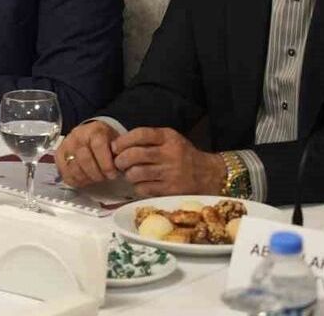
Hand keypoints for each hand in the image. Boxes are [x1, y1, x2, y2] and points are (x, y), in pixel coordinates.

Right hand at [57, 121, 120, 186]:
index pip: (98, 146)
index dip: (106, 164)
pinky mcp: (59, 155)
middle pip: (85, 159)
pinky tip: (84, 181)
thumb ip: (119, 153)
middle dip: (96, 174)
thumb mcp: (116, 141)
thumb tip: (121, 167)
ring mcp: (66, 145)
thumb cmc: (106, 141)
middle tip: (104, 178)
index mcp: (94, 130)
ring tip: (95, 179)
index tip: (113, 174)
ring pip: (74, 167)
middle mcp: (77, 136)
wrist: (91, 135)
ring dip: (86, 178)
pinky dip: (75, 181)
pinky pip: (65, 173)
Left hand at [111, 127, 226, 197]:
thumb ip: (148, 139)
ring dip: (128, 174)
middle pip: (134, 155)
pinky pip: (143, 188)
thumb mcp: (171, 139)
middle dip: (120, 160)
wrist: (208, 174)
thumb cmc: (183, 155)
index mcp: (169, 137)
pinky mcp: (170, 190)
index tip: (115, 147)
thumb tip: (118, 146)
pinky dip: (137, 186)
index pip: (140, 134)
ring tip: (130, 173)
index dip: (122, 141)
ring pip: (136, 173)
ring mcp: (170, 173)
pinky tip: (141, 183)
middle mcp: (170, 154)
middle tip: (118, 163)